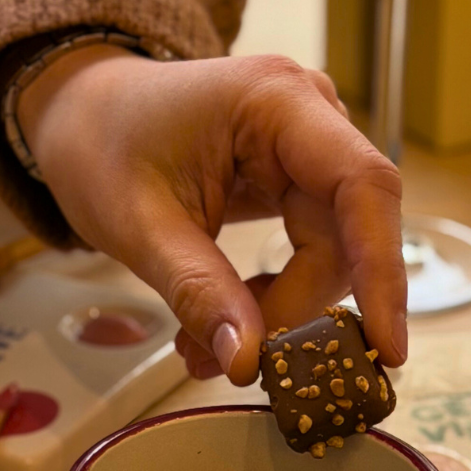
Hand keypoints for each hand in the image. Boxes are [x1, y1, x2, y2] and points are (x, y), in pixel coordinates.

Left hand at [17, 44, 406, 384]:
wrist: (84, 114)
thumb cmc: (101, 146)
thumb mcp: (138, 223)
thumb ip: (197, 290)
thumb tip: (250, 363)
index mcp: (277, 102)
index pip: (362, 185)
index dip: (381, 268)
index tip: (386, 347)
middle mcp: (312, 117)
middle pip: (347, 232)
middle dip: (304, 308)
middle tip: (250, 368)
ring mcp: (311, 147)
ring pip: (334, 250)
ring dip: (287, 310)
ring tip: (214, 349)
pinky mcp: (301, 177)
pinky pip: (315, 248)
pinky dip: (281, 293)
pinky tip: (235, 316)